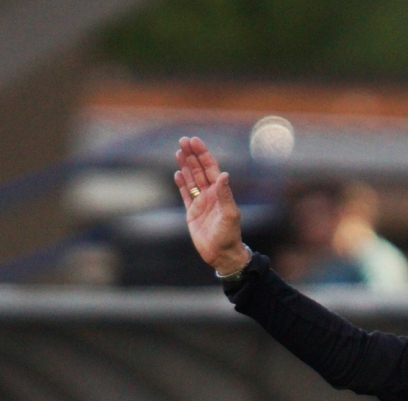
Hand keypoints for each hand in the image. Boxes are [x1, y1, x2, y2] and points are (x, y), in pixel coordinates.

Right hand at [174, 136, 249, 275]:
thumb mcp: (230, 214)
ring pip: (191, 179)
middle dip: (192, 155)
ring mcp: (201, 203)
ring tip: (178, 151)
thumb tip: (224, 174)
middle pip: (199, 170)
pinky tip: (178, 173)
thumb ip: (225, 194)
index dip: (203, 154)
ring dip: (185, 165)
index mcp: (220, 192)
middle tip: (183, 140)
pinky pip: (185, 195)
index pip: (210, 168)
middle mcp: (210, 195)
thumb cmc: (229, 235)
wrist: (222, 254)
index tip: (194, 141)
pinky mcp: (192, 213)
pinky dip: (181, 184)